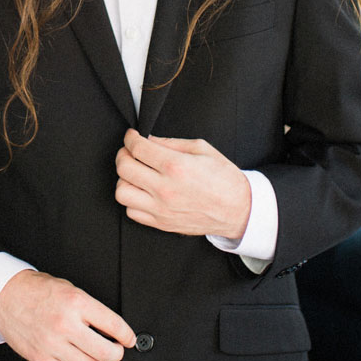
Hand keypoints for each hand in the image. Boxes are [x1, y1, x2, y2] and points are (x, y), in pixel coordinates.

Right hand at [0, 271, 134, 360]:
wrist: (4, 296)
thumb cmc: (37, 290)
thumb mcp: (69, 288)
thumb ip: (90, 309)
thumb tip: (111, 329)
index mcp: (76, 302)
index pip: (114, 325)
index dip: (127, 335)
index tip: (129, 339)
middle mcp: (65, 324)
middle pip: (106, 353)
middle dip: (116, 353)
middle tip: (115, 349)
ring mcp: (52, 344)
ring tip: (97, 357)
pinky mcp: (41, 358)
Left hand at [114, 129, 250, 239]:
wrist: (239, 210)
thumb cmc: (224, 178)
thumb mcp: (202, 149)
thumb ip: (171, 143)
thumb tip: (148, 140)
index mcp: (176, 166)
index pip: (137, 148)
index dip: (130, 138)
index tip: (131, 136)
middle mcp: (165, 189)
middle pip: (124, 168)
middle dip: (123, 154)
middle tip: (130, 151)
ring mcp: (161, 209)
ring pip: (122, 192)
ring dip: (125, 179)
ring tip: (136, 173)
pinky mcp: (161, 223)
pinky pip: (131, 211)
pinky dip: (132, 199)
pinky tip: (142, 191)